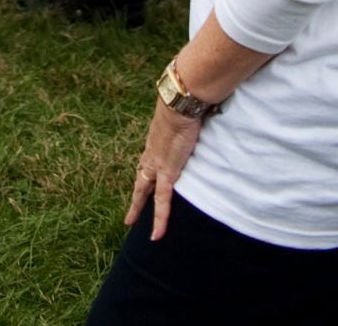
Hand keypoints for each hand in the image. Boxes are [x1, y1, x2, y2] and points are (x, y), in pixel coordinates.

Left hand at [127, 99, 201, 239]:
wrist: (179, 103)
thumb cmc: (186, 101)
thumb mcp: (187, 112)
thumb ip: (193, 115)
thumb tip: (208, 106)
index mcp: (157, 138)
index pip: (148, 157)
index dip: (146, 168)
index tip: (144, 174)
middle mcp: (152, 152)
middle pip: (141, 175)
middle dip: (136, 192)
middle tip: (129, 206)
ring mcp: (156, 164)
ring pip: (143, 190)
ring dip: (137, 205)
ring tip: (131, 221)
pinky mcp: (166, 173)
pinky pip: (162, 202)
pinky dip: (159, 220)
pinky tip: (156, 236)